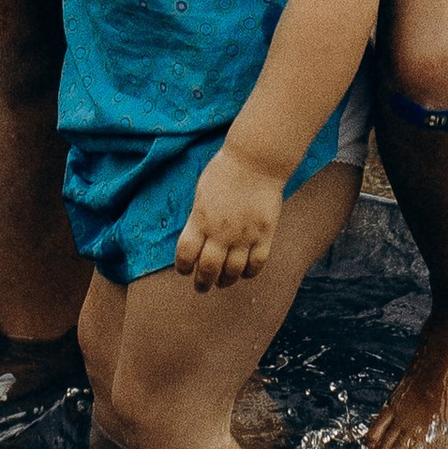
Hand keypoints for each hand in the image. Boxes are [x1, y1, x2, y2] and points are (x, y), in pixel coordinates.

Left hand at [175, 149, 283, 293]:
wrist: (256, 161)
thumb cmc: (225, 171)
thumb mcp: (201, 194)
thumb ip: (198, 218)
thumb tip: (197, 237)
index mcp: (200, 220)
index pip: (186, 255)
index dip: (183, 267)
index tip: (184, 271)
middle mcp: (220, 232)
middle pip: (208, 269)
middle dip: (202, 283)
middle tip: (202, 287)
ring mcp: (243, 235)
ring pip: (233, 271)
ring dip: (225, 281)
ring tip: (223, 283)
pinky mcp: (264, 235)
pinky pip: (257, 263)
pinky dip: (250, 273)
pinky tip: (245, 273)